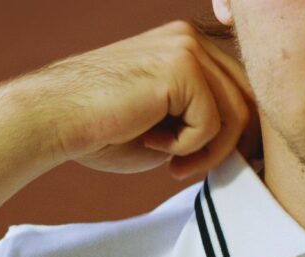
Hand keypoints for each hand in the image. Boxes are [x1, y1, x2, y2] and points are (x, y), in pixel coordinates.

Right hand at [13, 20, 260, 179]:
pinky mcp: (182, 65)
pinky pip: (213, 122)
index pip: (242, 90)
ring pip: (236, 114)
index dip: (241, 133)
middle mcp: (192, 39)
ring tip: (173, 164)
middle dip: (230, 146)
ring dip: (208, 152)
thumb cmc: (104, 130)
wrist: (55, 120)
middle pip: (248, 100)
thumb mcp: (170, 126)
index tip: (216, 163)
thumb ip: (207, 124)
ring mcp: (188, 47)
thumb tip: (249, 145)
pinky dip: (189, 146)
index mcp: (189, 48)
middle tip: (193, 169)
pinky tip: (153, 145)